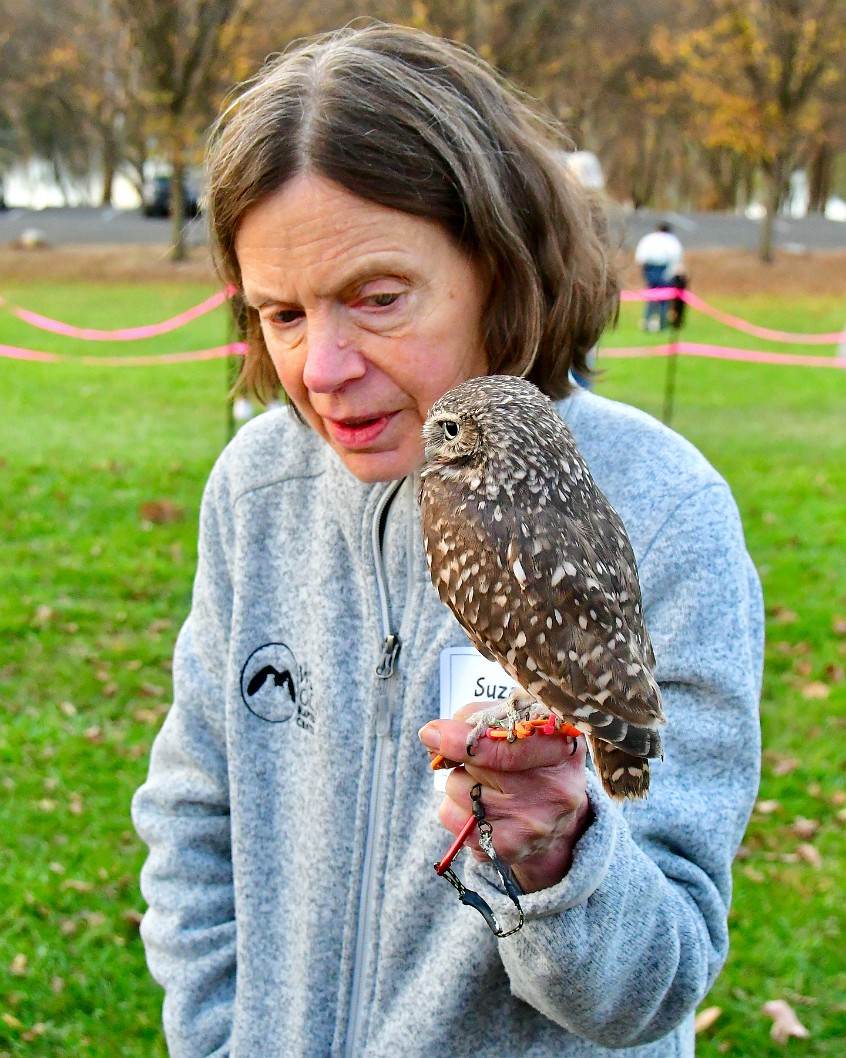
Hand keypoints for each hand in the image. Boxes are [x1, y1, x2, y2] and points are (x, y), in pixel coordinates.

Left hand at [418, 703, 592, 892]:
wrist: (555, 818)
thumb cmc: (528, 754)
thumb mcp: (516, 722)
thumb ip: (478, 718)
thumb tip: (433, 737)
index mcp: (562, 745)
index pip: (509, 747)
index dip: (466, 740)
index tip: (432, 734)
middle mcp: (557, 788)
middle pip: (475, 764)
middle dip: (464, 755)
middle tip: (478, 757)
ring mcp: (535, 823)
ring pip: (457, 788)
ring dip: (459, 781)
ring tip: (487, 784)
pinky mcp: (510, 848)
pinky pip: (452, 818)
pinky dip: (454, 808)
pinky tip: (480, 808)